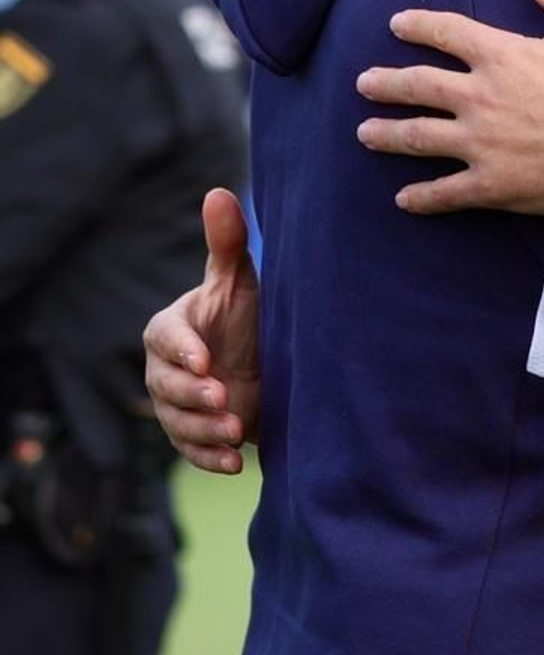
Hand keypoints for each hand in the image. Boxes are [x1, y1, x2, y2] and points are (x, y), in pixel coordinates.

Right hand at [142, 188, 261, 474]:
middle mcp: (165, 370)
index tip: (205, 360)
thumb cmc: (247, 317)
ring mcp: (177, 406)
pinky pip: (192, 451)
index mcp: (171, 329)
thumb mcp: (240, 283)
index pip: (164, 339)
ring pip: (176, 422)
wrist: (268, 364)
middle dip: (192, 395)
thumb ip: (226, 245)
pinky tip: (237, 461)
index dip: (182, 351)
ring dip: (204, 429)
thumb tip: (217, 193)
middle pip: (164, 386)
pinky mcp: (195, 435)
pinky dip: (212, 458)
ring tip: (235, 429)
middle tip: (224, 397)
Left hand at [355, 0, 543, 216]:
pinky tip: (403, 199)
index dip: (419, 25)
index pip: (446, 32)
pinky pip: (445, 193)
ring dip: (388, 134)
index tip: (396, 24)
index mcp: (502, 56)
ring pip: (418, 137)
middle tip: (364, 84)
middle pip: (418, 86)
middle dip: (386, 83)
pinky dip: (422, 197)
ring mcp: (480, 144)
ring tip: (365, 134)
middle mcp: (480, 97)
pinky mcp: (491, 185)